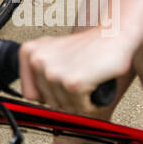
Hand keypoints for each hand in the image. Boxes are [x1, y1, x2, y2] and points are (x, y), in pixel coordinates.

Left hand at [18, 29, 134, 114]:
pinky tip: (94, 85)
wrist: (114, 34)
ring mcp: (53, 73)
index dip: (48, 96)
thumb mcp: (53, 53)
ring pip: (65, 108)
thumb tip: (31, 99)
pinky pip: (80, 109)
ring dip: (80, 101)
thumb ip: (39, 72)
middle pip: (49, 103)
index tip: (61, 86)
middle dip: (67, 98)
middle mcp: (37, 61)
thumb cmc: (87, 46)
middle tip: (80, 78)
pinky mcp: (72, 84)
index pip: (30, 94)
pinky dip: (91, 104)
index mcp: (28, 52)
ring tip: (87, 79)